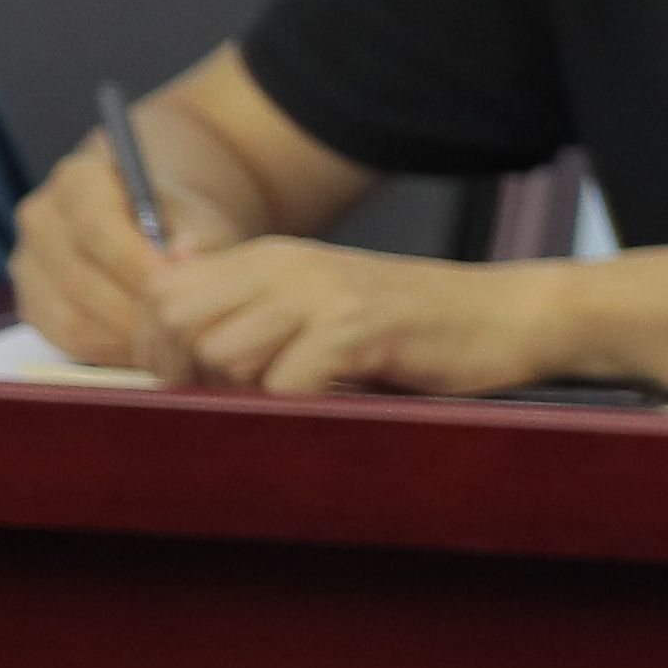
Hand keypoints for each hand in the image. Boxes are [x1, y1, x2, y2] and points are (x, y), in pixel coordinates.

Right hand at [8, 129, 231, 361]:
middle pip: (80, 279)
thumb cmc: (180, 220)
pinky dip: (110, 353)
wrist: (151, 228)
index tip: (179, 294)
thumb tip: (184, 258)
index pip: (97, 228)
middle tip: (183, 338)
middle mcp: (41, 218)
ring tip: (173, 350)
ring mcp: (28, 263)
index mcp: (79, 180)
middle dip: (137, 314)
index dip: (137, 266)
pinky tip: (148, 354)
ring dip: (126, 342)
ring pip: (71, 317)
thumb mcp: (197, 217)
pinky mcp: (30, 304)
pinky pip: (66, 340)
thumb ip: (195, 237)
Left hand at [139, 239, 577, 395]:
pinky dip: (300, 409)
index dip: (155, 348)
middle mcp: (287, 266)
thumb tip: (173, 373)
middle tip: (234, 406)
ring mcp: (323, 294)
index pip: (160, 292)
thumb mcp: (322, 314)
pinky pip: (287, 383)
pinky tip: (336, 404)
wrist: (511, 317)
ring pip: (223, 354)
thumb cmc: (417, 334)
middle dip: (187, 377)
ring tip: (293, 404)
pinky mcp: (359, 328)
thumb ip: (256, 324)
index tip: (189, 387)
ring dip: (244, 396)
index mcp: (269, 258)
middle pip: (178, 322)